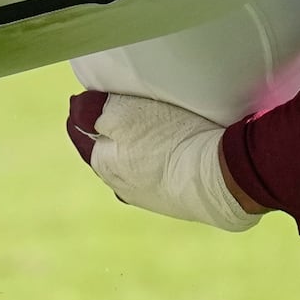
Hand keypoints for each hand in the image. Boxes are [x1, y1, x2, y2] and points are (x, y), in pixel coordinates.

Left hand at [64, 90, 261, 229]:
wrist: (222, 178)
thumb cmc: (170, 141)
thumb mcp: (123, 114)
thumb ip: (92, 111)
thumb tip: (76, 109)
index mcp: (103, 166)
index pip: (84, 136)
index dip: (88, 114)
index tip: (96, 98)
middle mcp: (123, 188)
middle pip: (111, 152)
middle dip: (115, 133)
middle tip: (126, 108)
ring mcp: (152, 199)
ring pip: (137, 165)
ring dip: (142, 148)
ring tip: (156, 127)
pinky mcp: (181, 202)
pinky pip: (163, 175)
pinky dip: (165, 159)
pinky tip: (178, 150)